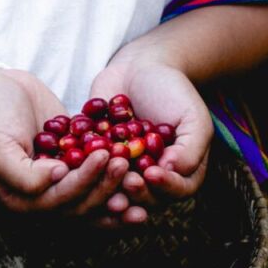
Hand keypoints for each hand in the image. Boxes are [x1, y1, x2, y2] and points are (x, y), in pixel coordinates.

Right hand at [0, 68, 129, 214]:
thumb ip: (22, 173)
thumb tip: (56, 179)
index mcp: (22, 200)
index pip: (61, 201)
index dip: (86, 183)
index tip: (104, 156)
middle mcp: (43, 198)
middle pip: (83, 203)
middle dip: (106, 185)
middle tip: (124, 160)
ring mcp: (61, 181)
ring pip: (95, 193)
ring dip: (117, 185)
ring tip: (139, 169)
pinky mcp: (74, 162)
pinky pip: (99, 172)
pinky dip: (117, 172)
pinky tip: (140, 163)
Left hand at [88, 59, 212, 225]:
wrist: (137, 68)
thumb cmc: (171, 90)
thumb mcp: (192, 115)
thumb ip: (190, 147)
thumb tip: (173, 171)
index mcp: (180, 173)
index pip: (177, 190)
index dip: (165, 186)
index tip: (152, 173)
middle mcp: (151, 180)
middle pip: (146, 199)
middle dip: (136, 194)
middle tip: (127, 182)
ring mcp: (123, 174)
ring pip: (116, 192)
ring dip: (108, 192)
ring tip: (102, 184)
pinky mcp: (97, 164)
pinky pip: (90, 175)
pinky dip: (83, 174)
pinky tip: (75, 170)